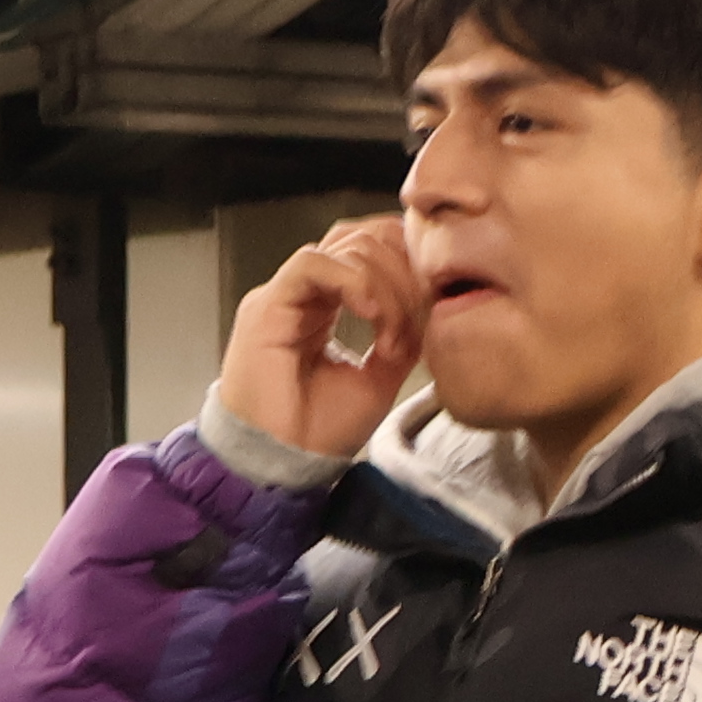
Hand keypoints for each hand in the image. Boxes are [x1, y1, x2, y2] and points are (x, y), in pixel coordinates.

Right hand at [219, 216, 430, 465]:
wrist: (281, 464)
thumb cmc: (320, 430)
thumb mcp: (381, 377)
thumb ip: (403, 335)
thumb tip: (430, 306)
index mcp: (328, 304)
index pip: (374, 248)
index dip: (412, 263)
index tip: (435, 304)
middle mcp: (305, 292)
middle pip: (365, 237)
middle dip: (406, 272)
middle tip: (416, 324)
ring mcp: (285, 295)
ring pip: (345, 247)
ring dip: (386, 286)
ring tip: (392, 336)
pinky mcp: (266, 307)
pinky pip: (312, 264)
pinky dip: (353, 281)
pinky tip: (372, 316)